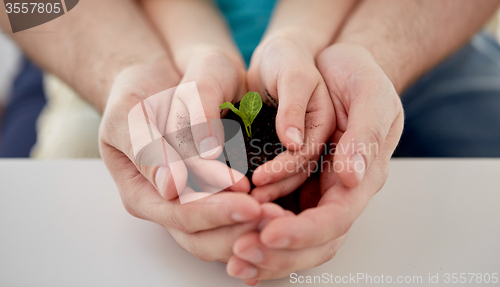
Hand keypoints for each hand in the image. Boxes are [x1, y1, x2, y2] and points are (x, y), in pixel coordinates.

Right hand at [99, 54, 260, 262]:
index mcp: (141, 193)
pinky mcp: (214, 190)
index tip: (248, 205)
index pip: (179, 215)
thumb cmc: (136, 95)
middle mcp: (168, 204)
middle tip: (276, 218)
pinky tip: (280, 207)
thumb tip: (170, 186)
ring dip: (252, 228)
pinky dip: (256, 212)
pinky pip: (234, 212)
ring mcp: (192, 199)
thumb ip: (145, 149)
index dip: (214, 213)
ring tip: (282, 216)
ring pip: (221, 232)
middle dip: (240, 229)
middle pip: (203, 236)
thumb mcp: (128, 115)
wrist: (157, 81)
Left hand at [226, 43, 403, 283]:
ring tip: (234, 256)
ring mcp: (315, 186)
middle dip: (279, 252)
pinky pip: (277, 212)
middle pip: (314, 238)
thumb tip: (354, 178)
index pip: (336, 218)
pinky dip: (257, 228)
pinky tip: (234, 238)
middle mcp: (337, 188)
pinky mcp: (294, 180)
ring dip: (264, 248)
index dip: (304, 232)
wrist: (334, 63)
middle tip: (242, 256)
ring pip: (293, 232)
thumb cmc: (357, 74)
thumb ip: (365, 136)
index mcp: (362, 175)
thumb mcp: (371, 95)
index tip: (270, 235)